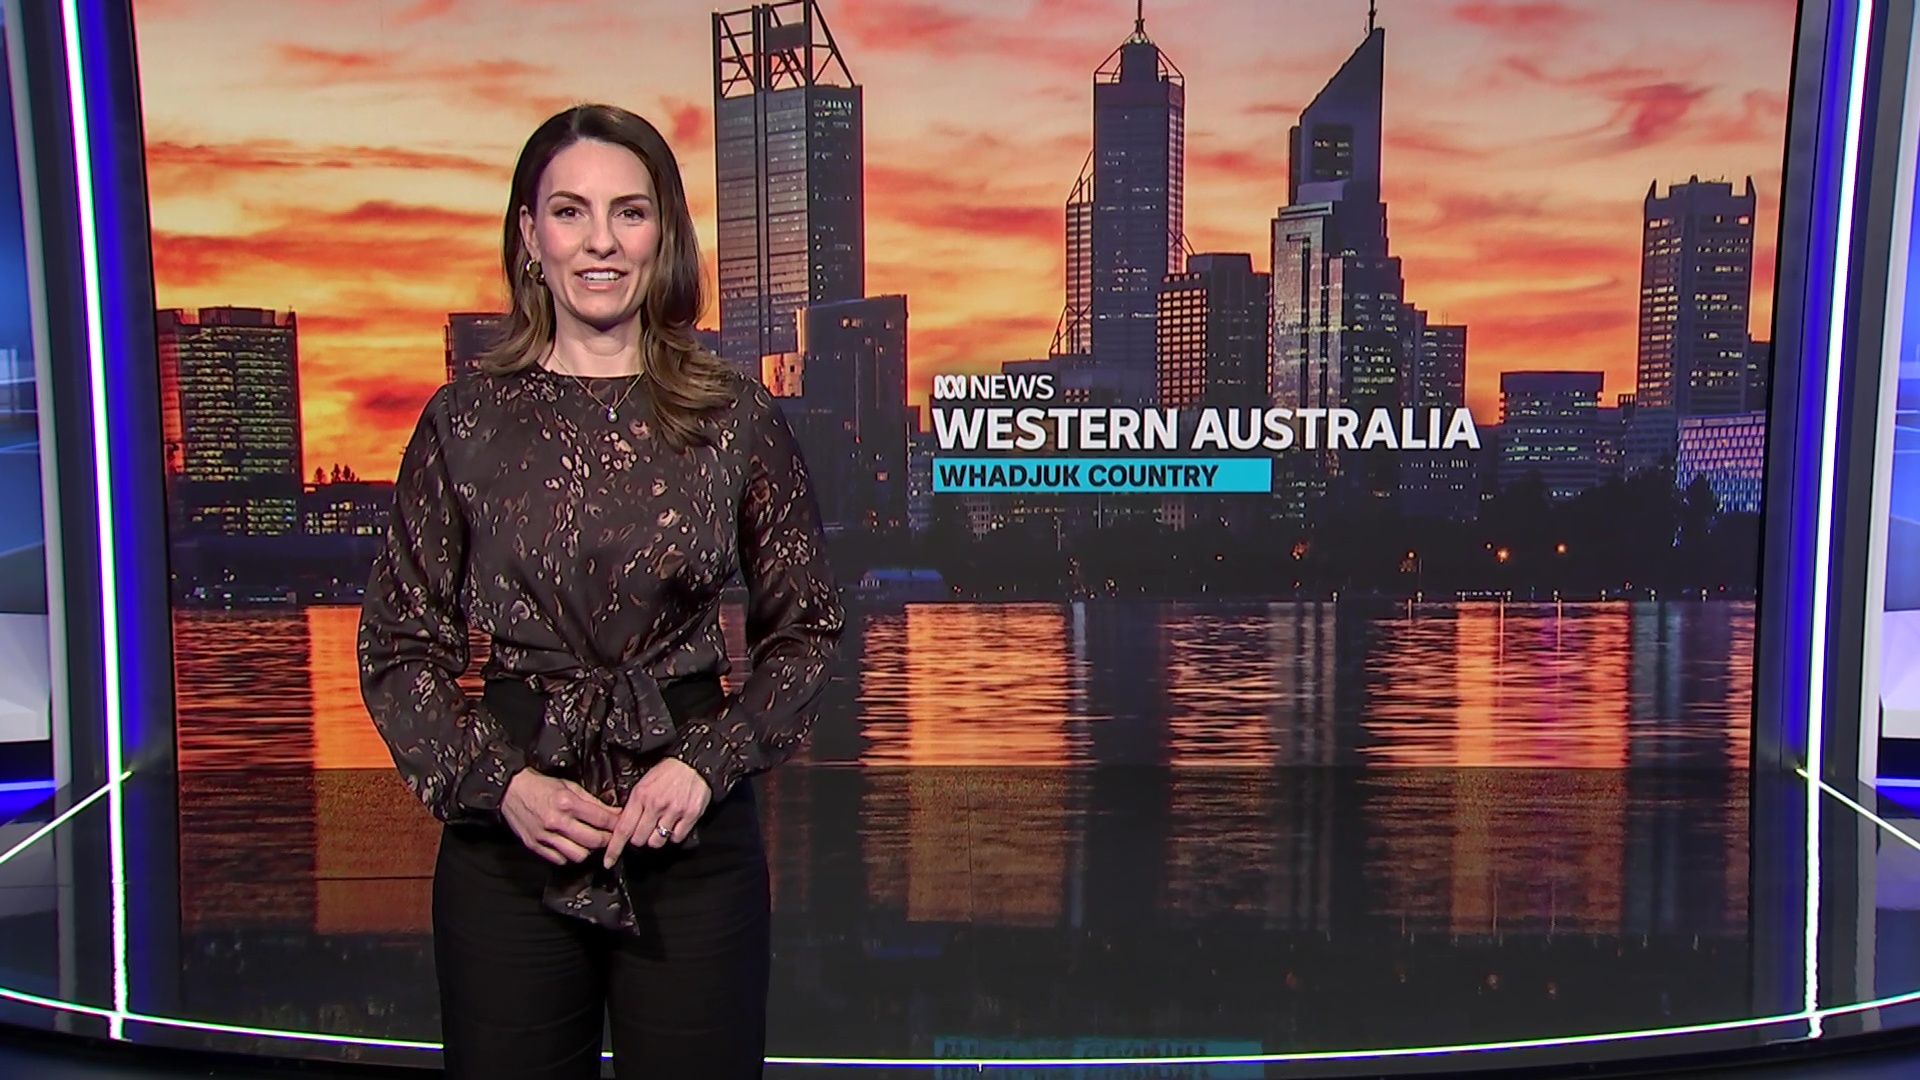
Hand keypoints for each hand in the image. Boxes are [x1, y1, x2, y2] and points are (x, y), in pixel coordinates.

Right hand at [501, 768, 619, 865]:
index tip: (623, 825)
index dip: (616, 824)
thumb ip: (592, 801)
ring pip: (578, 855)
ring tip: (589, 842)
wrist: (510, 790)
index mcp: (567, 803)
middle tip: (610, 836)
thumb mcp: (569, 786)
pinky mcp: (535, 846)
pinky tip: (572, 846)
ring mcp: (545, 836)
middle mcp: (556, 822)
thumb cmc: (541, 786)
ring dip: (588, 850)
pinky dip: (569, 856)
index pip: (601, 819)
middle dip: (607, 840)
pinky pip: (560, 860)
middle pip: (593, 841)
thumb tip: (614, 812)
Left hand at [604, 758, 711, 866]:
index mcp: (640, 795)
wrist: (693, 761)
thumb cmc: (667, 773)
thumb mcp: (644, 783)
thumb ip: (633, 805)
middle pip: (639, 840)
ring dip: (656, 839)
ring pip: (657, 842)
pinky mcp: (691, 814)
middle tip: (644, 829)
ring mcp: (674, 811)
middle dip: (638, 838)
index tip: (608, 861)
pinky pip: (677, 838)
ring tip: (660, 827)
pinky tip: (674, 824)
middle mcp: (656, 805)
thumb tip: (623, 827)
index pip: (623, 828)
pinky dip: (674, 836)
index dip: (614, 848)